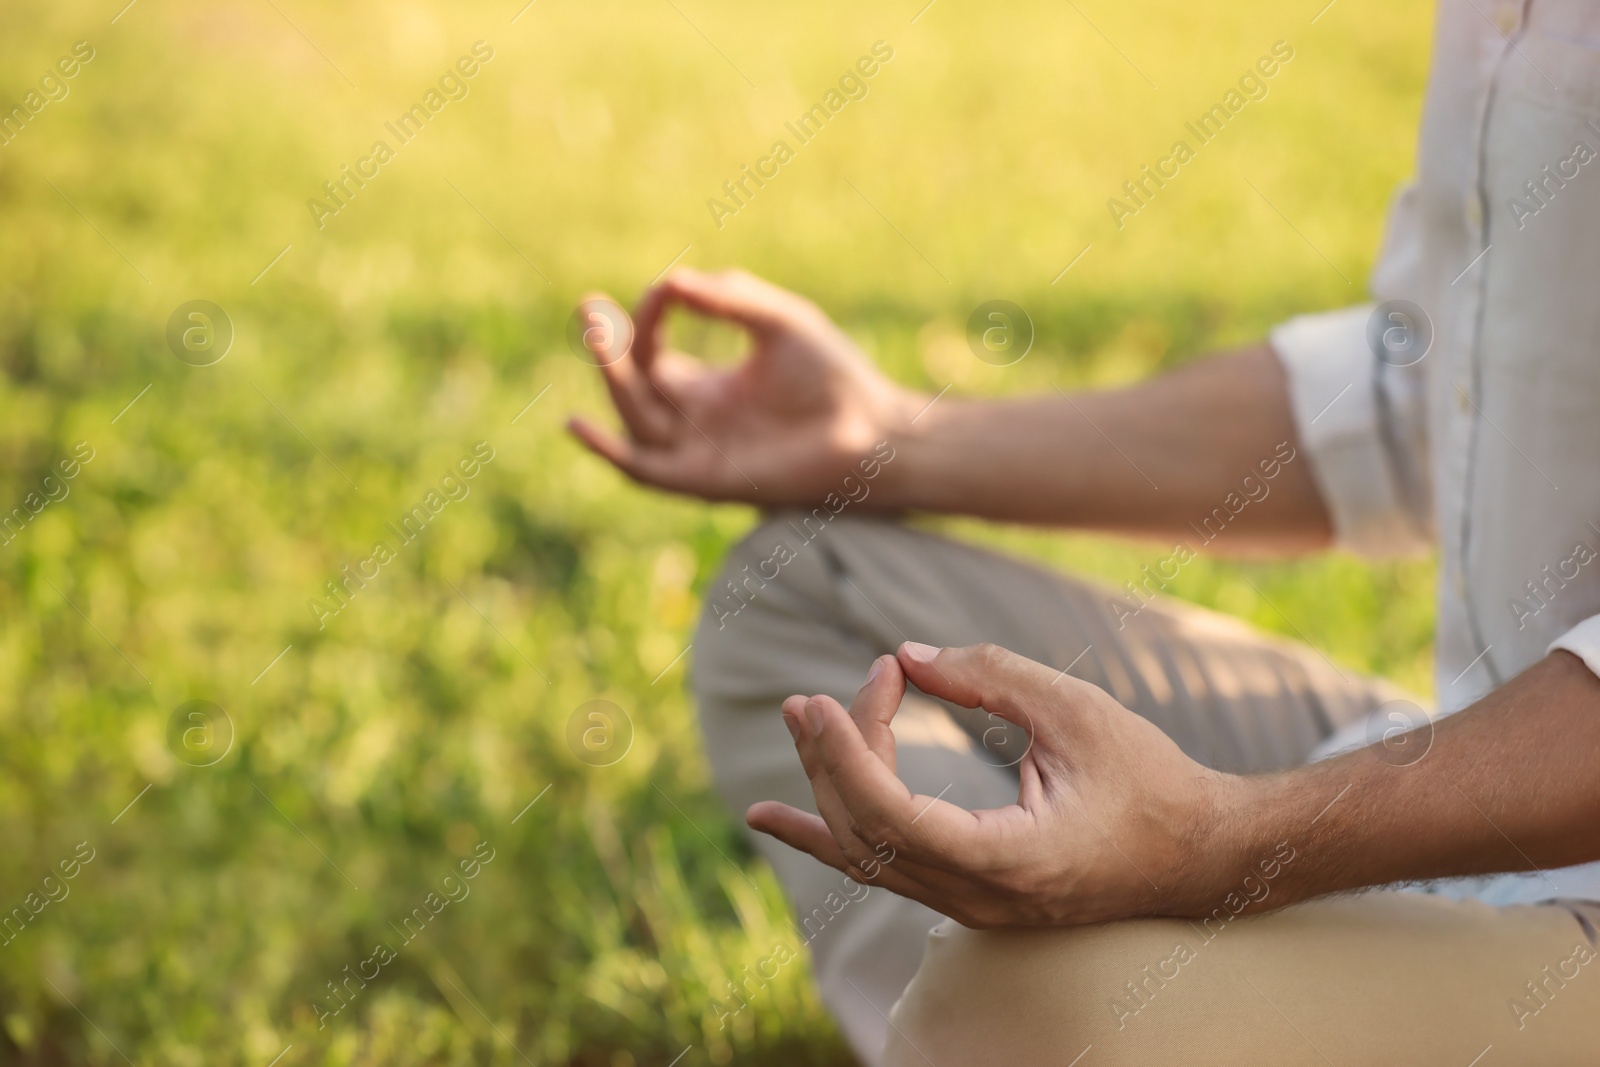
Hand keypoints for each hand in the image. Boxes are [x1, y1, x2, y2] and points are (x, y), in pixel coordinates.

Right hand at [566, 268, 920, 504]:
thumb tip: (671, 281)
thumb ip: (727, 299)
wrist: (872, 429)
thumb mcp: (779, 322)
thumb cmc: (834, 377)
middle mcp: (696, 425)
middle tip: (589, 310)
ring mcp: (699, 453)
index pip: (652, 356)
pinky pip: (644, 471)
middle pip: (632, 389)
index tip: (665, 291)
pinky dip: (608, 452)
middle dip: (608, 351)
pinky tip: (578, 423)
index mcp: (710, 390)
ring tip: (600, 339)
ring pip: (635, 422)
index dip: (648, 320)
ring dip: (613, 382)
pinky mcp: (706, 480)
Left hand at [746, 642, 1240, 927]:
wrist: (1203, 855)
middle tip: (820, 694)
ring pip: (866, 855)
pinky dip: (829, 833)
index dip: (847, 755)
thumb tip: (907, 655)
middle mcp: (980, 899)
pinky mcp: (968, 894)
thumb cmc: (1151, 781)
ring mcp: (971, 907)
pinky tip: (774, 817)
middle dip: (833, 756)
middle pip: (868, 832)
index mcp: (1009, 862)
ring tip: (798, 722)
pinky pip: (882, 867)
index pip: (893, 819)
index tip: (826, 697)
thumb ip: (990, 677)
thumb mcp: (1076, 712)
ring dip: (825, 786)